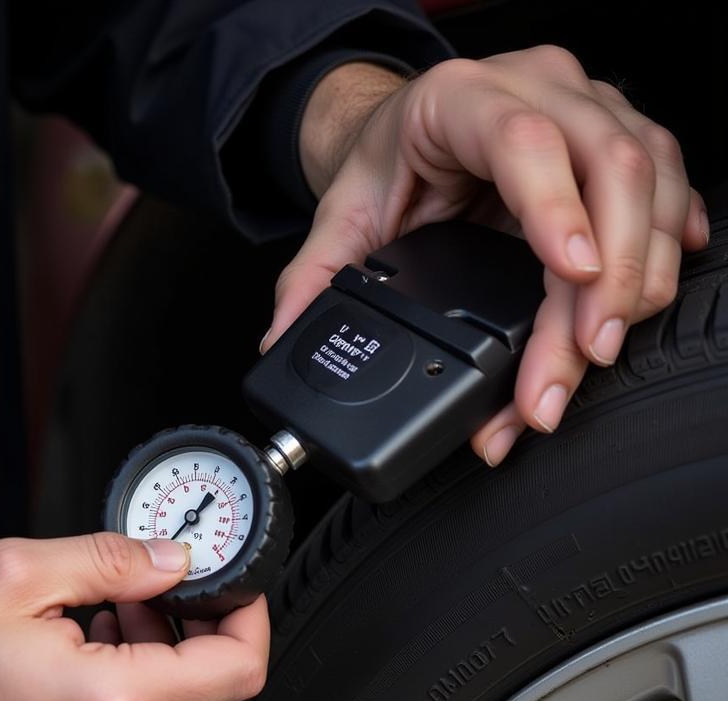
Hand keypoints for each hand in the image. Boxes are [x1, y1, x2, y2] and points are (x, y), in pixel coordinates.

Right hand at [0, 534, 268, 700]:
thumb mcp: (14, 574)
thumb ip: (110, 560)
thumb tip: (171, 559)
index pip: (236, 671)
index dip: (248, 617)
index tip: (229, 588)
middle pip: (212, 696)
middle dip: (197, 634)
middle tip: (149, 593)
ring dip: (159, 662)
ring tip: (103, 618)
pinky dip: (128, 694)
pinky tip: (81, 657)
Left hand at [267, 47, 708, 464]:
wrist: (410, 128)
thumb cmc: (387, 160)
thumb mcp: (343, 214)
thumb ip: (311, 278)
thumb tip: (281, 342)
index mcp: (460, 100)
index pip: (526, 143)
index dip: (557, 213)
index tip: (572, 278)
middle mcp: (536, 90)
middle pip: (606, 168)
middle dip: (605, 280)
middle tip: (578, 360)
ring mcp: (584, 108)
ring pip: (648, 178)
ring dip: (639, 275)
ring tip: (598, 352)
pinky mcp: (614, 136)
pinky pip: (665, 179)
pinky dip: (668, 239)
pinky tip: (658, 285)